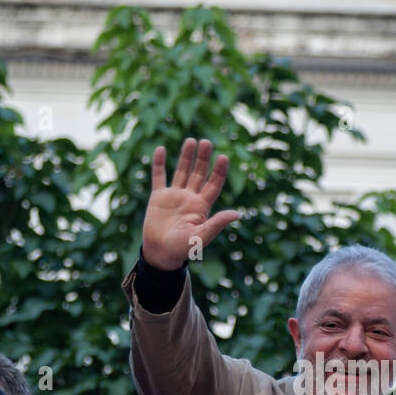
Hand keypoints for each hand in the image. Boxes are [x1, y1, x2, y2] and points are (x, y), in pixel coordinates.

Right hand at [142, 138, 240, 270]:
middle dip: (203, 158)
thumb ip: (217, 223)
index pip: (213, 185)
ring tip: (191, 140)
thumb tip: (237, 213)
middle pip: (199, 174)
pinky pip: (159, 177)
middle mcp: (190, 198)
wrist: (161, 254)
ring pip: (182, 171)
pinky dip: (159, 164)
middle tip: (207, 142)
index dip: (219, 171)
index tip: (224, 157)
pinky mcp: (158, 197)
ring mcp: (174, 196)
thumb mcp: (201, 237)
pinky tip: (160, 149)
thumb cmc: (183, 249)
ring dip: (186, 156)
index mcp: (202, 207)